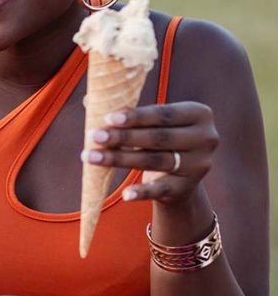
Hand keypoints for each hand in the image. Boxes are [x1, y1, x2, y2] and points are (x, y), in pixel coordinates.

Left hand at [81, 102, 218, 206]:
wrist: (181, 176)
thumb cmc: (161, 139)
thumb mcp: (153, 123)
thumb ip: (128, 113)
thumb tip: (89, 101)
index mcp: (199, 114)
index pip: (163, 114)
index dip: (135, 117)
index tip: (108, 118)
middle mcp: (205, 138)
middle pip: (158, 138)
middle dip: (123, 137)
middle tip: (94, 136)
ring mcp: (198, 165)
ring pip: (154, 161)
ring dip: (120, 159)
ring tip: (92, 157)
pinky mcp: (186, 188)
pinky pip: (160, 189)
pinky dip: (142, 192)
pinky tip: (125, 194)